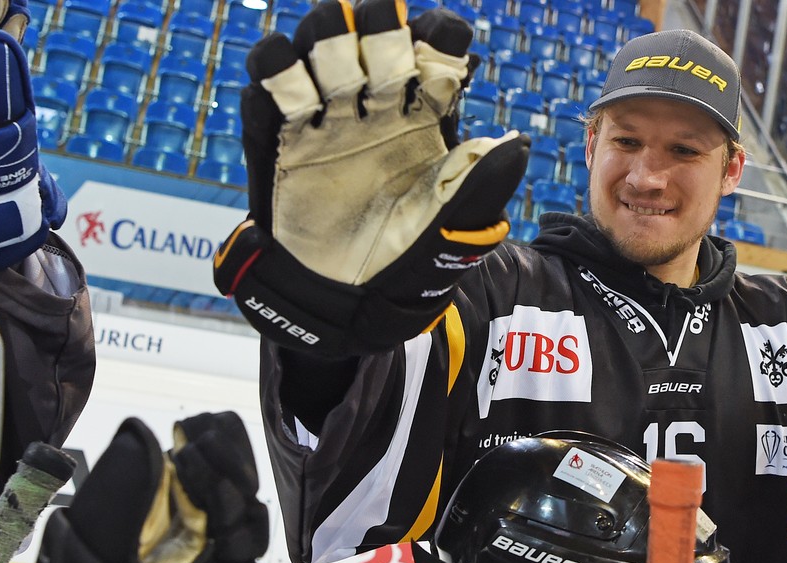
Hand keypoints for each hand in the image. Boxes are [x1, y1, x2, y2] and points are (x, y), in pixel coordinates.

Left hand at [0, 413, 268, 562]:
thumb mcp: (86, 535)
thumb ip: (118, 486)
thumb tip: (142, 429)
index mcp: (156, 503)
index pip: (196, 458)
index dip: (203, 439)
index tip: (191, 428)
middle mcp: (192, 524)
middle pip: (229, 474)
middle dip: (224, 452)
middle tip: (203, 436)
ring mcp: (216, 552)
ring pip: (246, 503)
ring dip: (233, 478)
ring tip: (205, 462)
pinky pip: (251, 544)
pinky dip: (244, 520)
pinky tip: (224, 507)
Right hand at [213, 0, 528, 355]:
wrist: (345, 311)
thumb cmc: (408, 268)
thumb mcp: (453, 231)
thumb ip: (482, 185)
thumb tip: (518, 142)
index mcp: (426, 118)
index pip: (436, 51)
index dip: (439, 35)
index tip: (439, 46)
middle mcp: (377, 107)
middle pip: (374, 35)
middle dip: (377, 20)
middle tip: (381, 34)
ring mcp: (326, 120)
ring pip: (317, 49)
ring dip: (320, 36)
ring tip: (327, 52)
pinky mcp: (279, 143)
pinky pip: (267, 94)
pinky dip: (270, 75)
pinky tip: (280, 83)